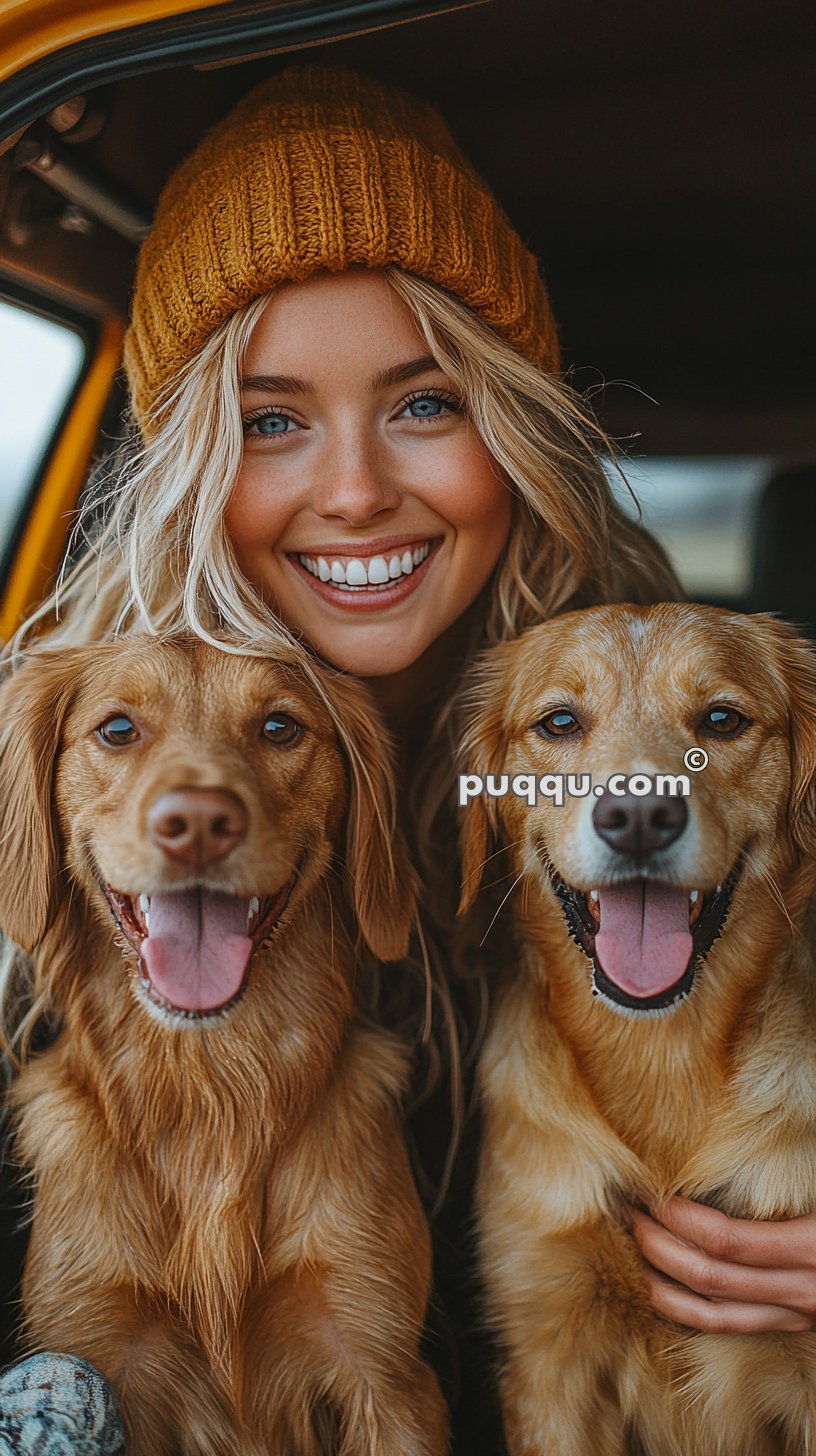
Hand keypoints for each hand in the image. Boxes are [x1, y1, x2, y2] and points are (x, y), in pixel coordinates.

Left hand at [629, 1196, 815, 1331]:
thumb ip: (779, 1187)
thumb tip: (722, 1159)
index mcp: (807, 1248)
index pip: (723, 1239)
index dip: (679, 1216)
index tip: (650, 1190)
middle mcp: (798, 1289)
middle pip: (707, 1275)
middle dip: (657, 1243)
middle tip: (630, 1211)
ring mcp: (792, 1313)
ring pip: (709, 1312)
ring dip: (660, 1282)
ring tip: (633, 1248)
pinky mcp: (789, 1324)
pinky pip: (726, 1326)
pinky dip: (686, 1310)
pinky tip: (659, 1288)